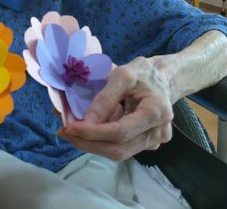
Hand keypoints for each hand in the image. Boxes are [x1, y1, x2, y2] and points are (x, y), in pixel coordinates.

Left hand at [57, 57, 173, 160]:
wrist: (163, 78)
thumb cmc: (142, 73)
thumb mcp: (122, 75)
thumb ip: (105, 98)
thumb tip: (87, 121)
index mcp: (156, 112)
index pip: (120, 132)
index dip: (94, 133)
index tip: (70, 127)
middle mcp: (158, 133)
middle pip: (119, 149)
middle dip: (88, 143)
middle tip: (64, 132)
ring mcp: (154, 141)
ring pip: (119, 152)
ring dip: (91, 144)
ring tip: (70, 132)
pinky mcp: (146, 143)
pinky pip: (121, 147)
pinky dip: (101, 141)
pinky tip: (86, 131)